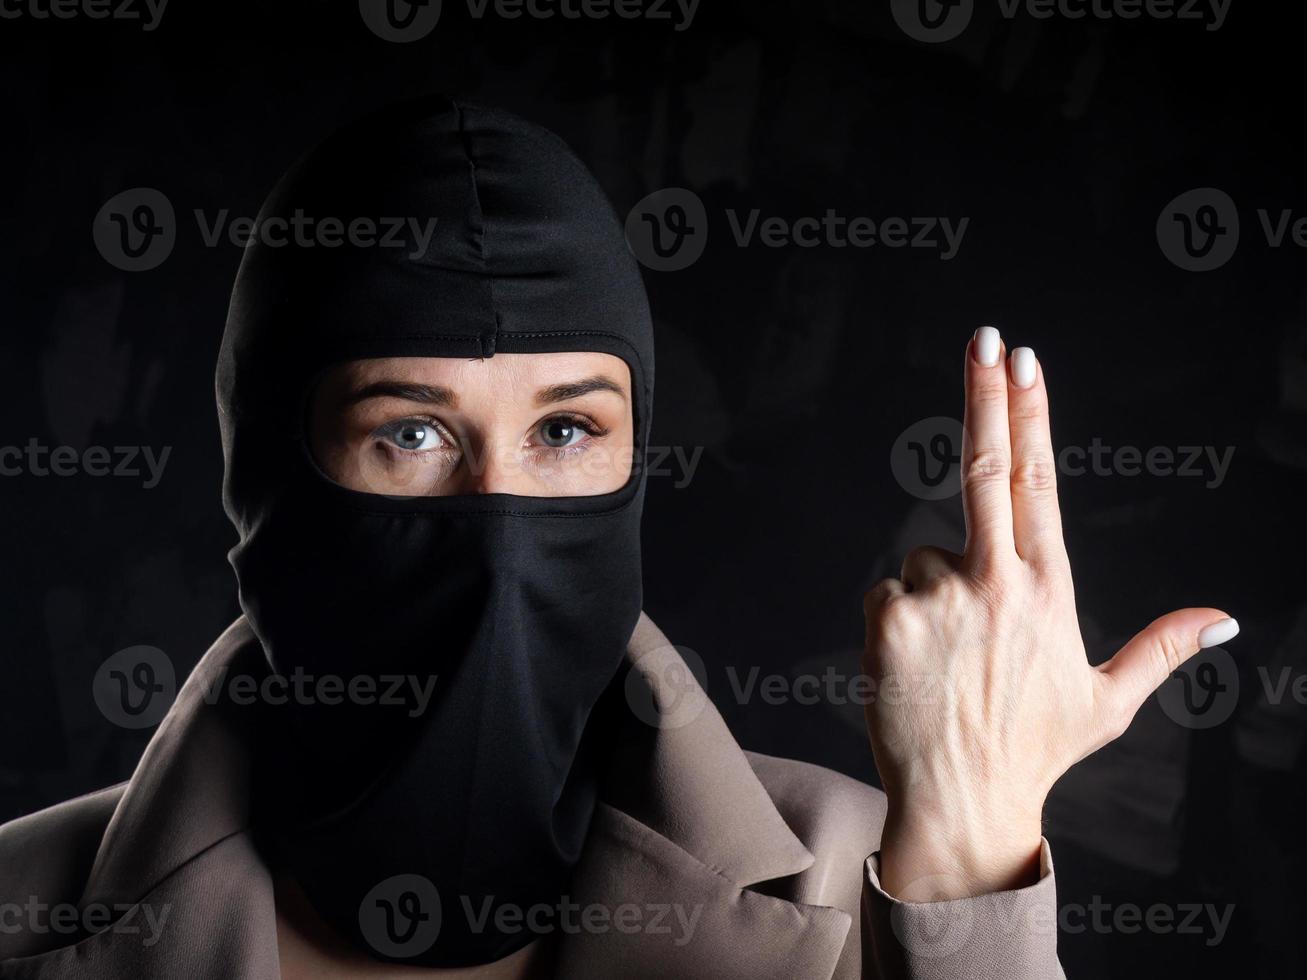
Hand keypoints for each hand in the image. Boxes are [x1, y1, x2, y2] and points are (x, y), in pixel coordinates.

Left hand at [862, 327, 1237, 900]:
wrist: (962, 802)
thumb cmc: (1034, 749)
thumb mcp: (1108, 701)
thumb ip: (1162, 648)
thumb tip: (1224, 618)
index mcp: (1048, 589)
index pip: (1037, 482)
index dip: (1030, 415)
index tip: (1025, 362)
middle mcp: (996, 581)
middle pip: (985, 468)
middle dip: (986, 394)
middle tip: (986, 337)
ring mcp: (939, 596)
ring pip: (925, 555)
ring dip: (934, 589)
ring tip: (951, 657)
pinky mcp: (889, 617)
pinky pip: (887, 589)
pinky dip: (898, 614)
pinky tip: (916, 663)